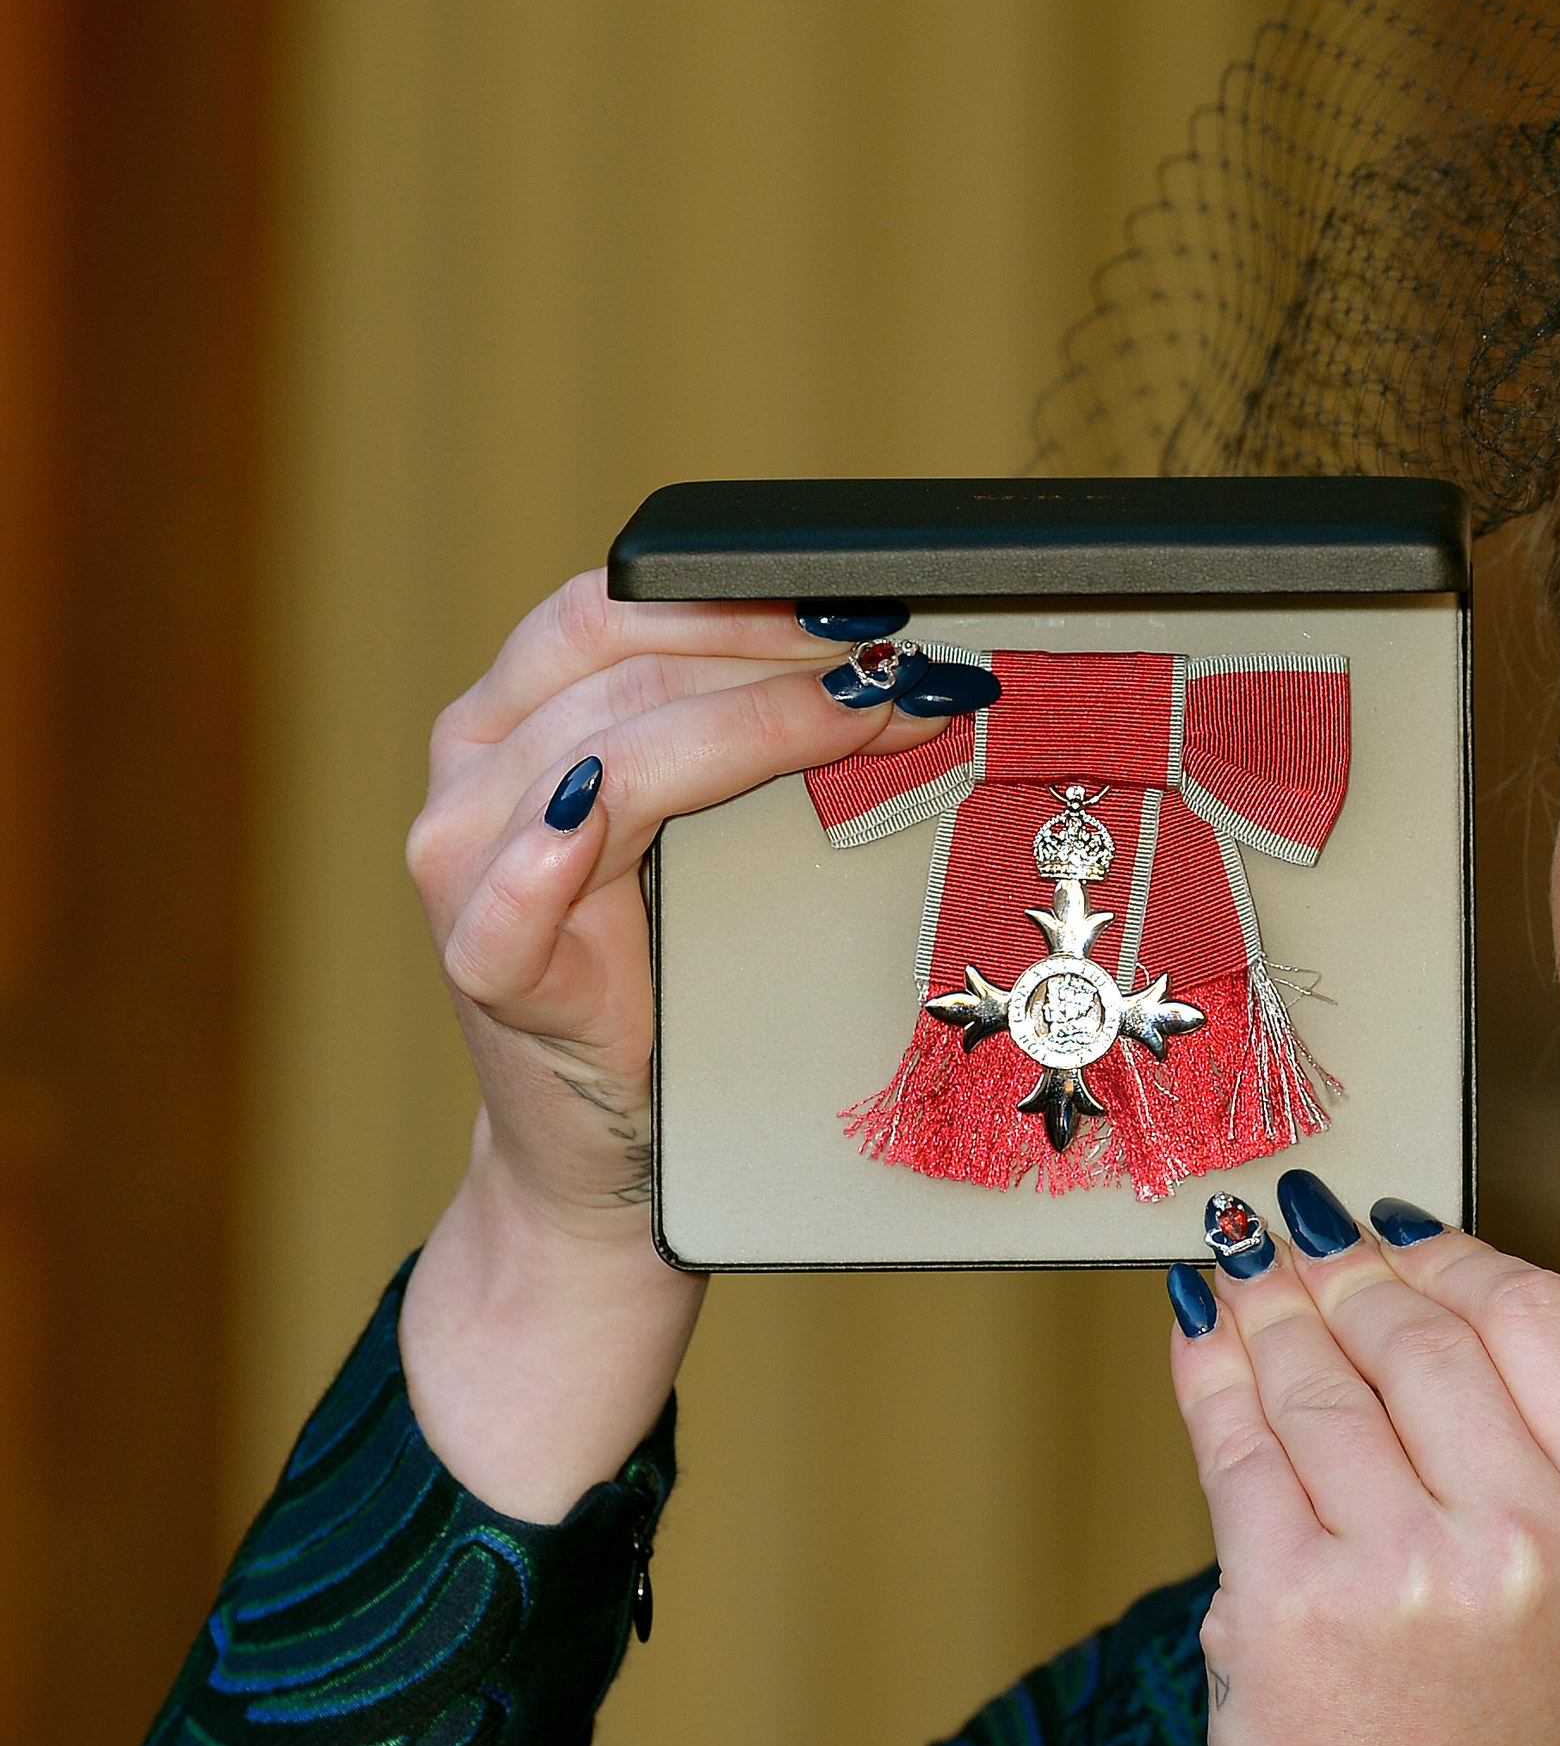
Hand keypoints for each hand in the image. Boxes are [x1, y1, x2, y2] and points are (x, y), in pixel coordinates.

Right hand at [399, 572, 981, 1514]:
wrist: (601, 1149)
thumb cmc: (665, 976)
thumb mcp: (703, 830)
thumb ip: (747, 736)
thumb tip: (892, 660)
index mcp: (516, 714)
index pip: (615, 609)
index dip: (744, 597)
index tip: (871, 606)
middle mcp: (476, 773)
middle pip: (626, 669)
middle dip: (781, 658)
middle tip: (908, 668)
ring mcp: (466, 869)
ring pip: (603, 757)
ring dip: (753, 728)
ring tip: (873, 719)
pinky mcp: (485, 970)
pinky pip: (514, 904)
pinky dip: (557, 858)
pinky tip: (598, 827)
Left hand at [1168, 1172, 1559, 1745]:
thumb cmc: (1493, 1721)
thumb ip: (1517, 1426)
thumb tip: (1392, 1255)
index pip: (1537, 1314)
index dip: (1451, 1251)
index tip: (1397, 1227)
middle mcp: (1528, 1539)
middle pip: (1419, 1333)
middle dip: (1343, 1269)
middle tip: (1300, 1233)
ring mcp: (1406, 1572)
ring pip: (1318, 1380)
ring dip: (1266, 1305)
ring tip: (1244, 1270)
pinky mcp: (1291, 1606)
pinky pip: (1238, 1446)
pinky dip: (1207, 1371)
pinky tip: (1198, 1328)